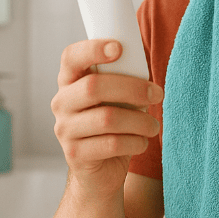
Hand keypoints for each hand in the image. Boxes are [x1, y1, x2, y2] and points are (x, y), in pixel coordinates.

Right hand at [51, 39, 162, 200]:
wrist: (101, 169)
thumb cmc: (114, 123)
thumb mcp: (116, 97)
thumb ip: (123, 77)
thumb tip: (144, 65)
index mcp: (70, 81)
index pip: (71, 57)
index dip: (92, 49)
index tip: (119, 48)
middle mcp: (61, 102)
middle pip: (93, 86)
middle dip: (132, 88)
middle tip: (157, 94)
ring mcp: (65, 129)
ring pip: (107, 118)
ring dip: (140, 121)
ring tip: (153, 125)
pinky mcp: (75, 154)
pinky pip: (112, 144)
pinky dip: (135, 142)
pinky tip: (141, 142)